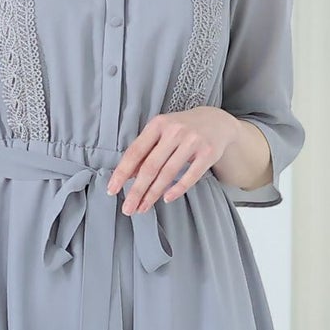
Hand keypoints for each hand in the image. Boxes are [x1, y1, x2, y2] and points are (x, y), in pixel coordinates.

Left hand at [105, 107, 237, 213]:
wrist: (217, 121)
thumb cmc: (182, 129)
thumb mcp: (161, 133)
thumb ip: (144, 151)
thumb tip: (126, 176)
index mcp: (158, 124)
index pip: (135, 152)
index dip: (122, 172)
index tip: (112, 190)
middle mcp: (175, 131)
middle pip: (150, 166)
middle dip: (136, 190)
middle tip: (127, 208)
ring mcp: (193, 141)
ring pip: (168, 173)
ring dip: (153, 194)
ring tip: (143, 207)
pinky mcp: (208, 153)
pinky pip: (190, 176)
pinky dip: (177, 189)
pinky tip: (166, 199)